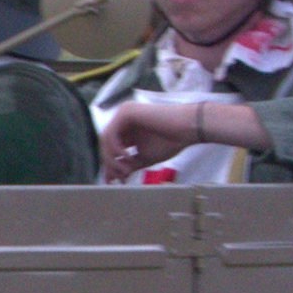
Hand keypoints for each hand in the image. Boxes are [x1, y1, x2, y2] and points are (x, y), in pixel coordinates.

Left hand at [99, 92, 250, 179]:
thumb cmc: (170, 141)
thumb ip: (128, 166)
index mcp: (126, 129)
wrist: (186, 128)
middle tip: (118, 178)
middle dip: (110, 163)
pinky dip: (116, 148)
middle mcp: (122, 120)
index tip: (113, 181)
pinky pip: (111, 133)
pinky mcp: (126, 112)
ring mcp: (123, 113)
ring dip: (112, 158)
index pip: (111, 147)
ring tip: (125, 170)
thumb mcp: (144, 158)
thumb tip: (113, 177)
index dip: (110, 165)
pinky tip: (127, 156)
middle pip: (105, 143)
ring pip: (105, 139)